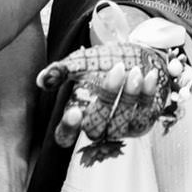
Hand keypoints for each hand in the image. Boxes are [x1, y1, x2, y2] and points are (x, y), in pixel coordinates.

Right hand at [39, 42, 181, 162]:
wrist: (135, 55)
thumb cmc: (103, 61)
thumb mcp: (82, 62)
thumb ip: (63, 70)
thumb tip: (42, 81)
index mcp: (76, 117)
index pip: (65, 136)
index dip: (68, 128)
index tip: (73, 111)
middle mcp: (97, 128)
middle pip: (95, 129)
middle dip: (106, 100)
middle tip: (116, 70)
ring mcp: (120, 128)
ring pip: (121, 124)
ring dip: (129, 97)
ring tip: (135, 71)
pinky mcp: (142, 122)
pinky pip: (144, 116)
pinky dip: (147, 95)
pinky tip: (149, 75)